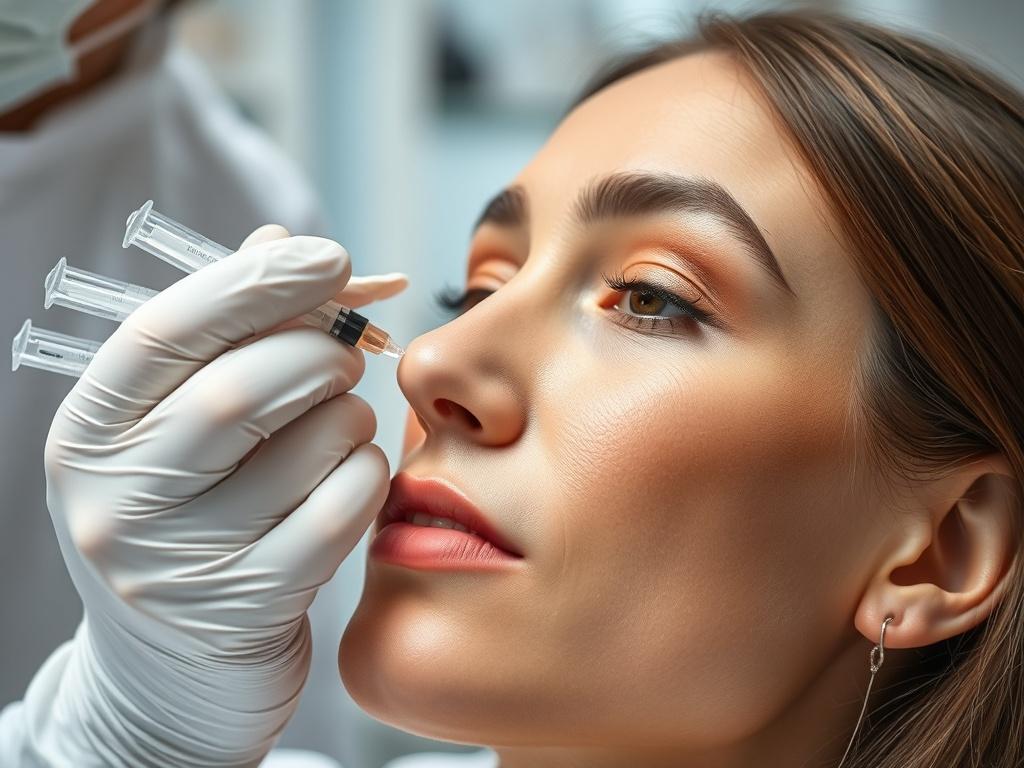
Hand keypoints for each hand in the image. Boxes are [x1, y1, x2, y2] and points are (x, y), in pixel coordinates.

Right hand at [41, 225, 402, 762]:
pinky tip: (359, 471)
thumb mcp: (174, 430)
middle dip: (318, 354)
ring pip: (305, 445)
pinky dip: (369, 472)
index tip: (328, 256)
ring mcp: (181, 560)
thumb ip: (225, 334)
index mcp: (91, 432)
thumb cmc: (187, 517)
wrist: (172, 670)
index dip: (257, 282)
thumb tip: (285, 242)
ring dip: (352, 414)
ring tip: (345, 419)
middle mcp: (119, 497)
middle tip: (346, 355)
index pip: (166, 331)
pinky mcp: (251, 604)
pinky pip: (342, 509)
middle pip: (239, 390)